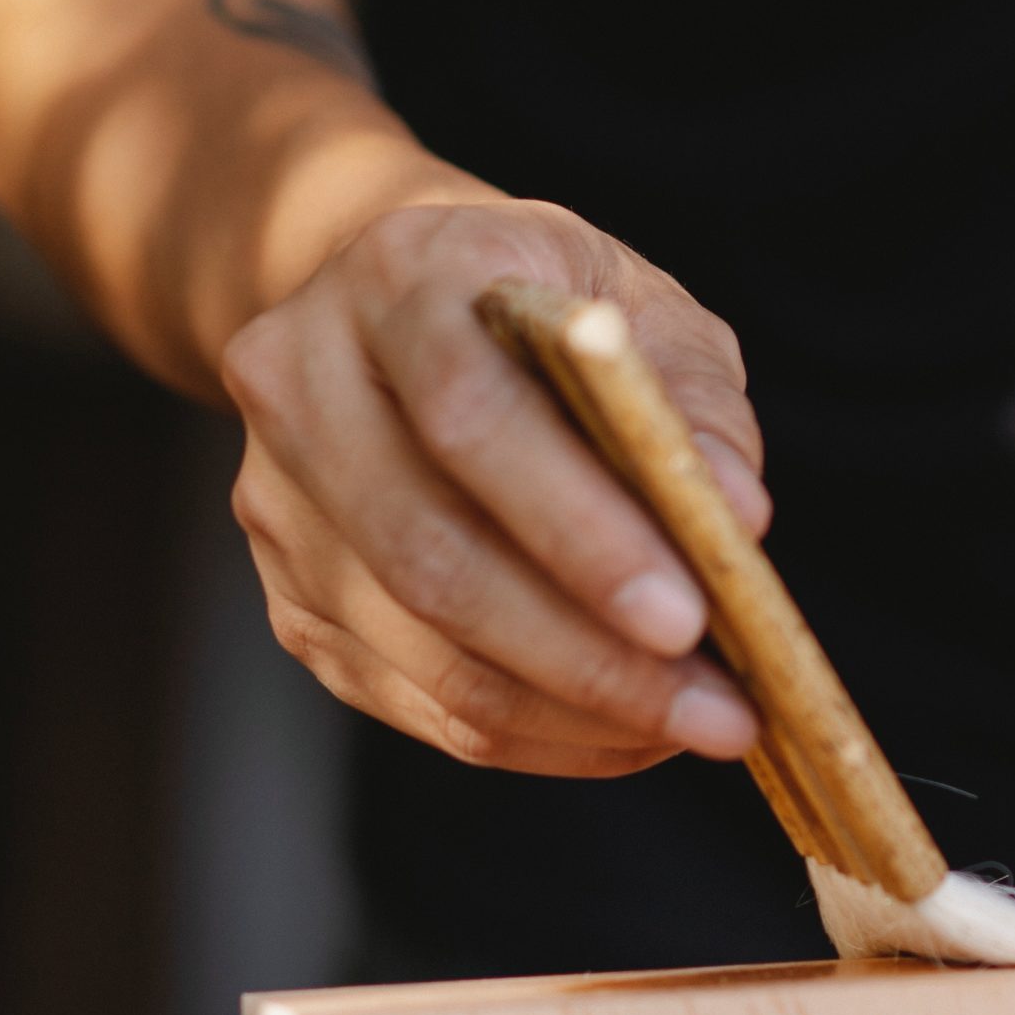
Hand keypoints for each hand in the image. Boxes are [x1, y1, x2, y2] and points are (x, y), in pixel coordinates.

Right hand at [220, 198, 771, 775]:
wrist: (399, 309)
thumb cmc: (545, 313)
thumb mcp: (636, 304)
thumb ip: (691, 398)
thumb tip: (737, 516)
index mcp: (395, 280)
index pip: (470, 416)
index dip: (578, 529)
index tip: (691, 616)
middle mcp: (302, 387)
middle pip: (431, 556)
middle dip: (588, 655)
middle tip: (720, 713)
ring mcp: (278, 506)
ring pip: (422, 651)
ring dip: (576, 713)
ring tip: (698, 726)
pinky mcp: (291, 601)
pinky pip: (417, 701)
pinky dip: (538, 735)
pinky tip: (631, 733)